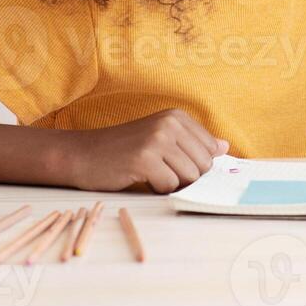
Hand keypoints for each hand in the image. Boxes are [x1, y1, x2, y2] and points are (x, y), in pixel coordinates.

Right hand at [65, 108, 228, 192]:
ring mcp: (157, 140)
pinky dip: (156, 189)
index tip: (172, 163)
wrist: (81, 154)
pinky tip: (139, 178)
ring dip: (170, 183)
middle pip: (203, 166)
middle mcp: (170, 124)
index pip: (211, 151)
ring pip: (189, 177)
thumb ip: (193, 142)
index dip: (194, 165)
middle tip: (158, 170)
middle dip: (184, 176)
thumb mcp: (160, 138)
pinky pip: (169, 186)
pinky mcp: (144, 159)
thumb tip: (224, 147)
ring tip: (148, 172)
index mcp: (177, 117)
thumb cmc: (123, 150)